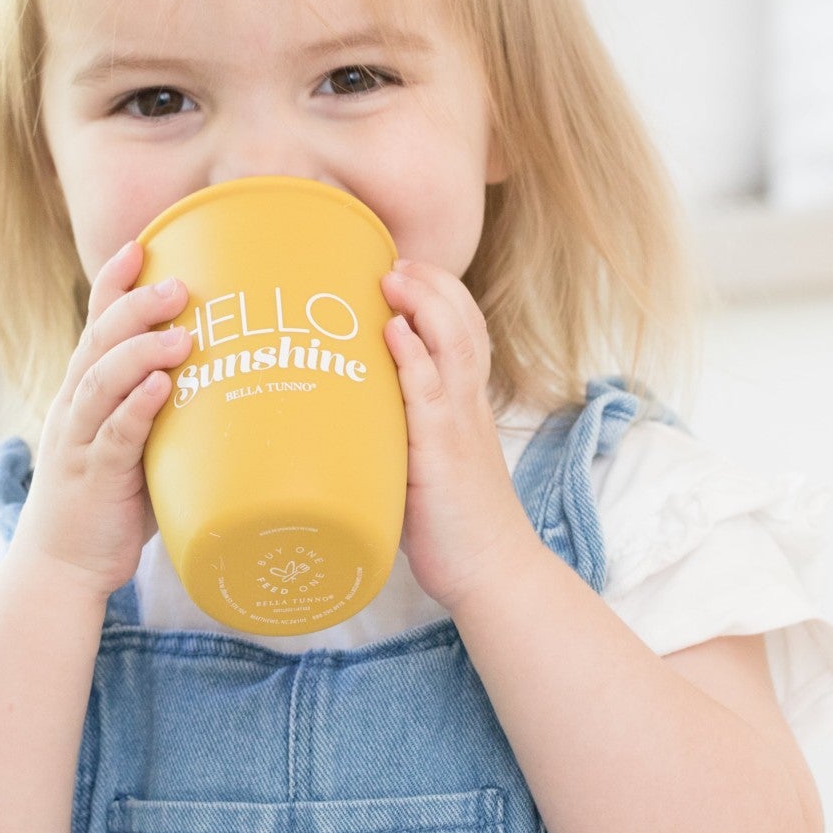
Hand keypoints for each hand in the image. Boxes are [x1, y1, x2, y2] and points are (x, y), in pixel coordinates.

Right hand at [12, 237, 188, 600]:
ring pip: (102, 382)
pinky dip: (137, 408)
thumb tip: (236, 377)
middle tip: (177, 285)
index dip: (113, 284)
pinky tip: (162, 388)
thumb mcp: (136, 444)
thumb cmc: (111, 502)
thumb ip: (168, 410)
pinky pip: (114, 436)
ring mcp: (80, 442)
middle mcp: (76, 408)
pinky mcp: (93, 480)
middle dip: (135, 307)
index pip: (94, 325)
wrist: (63, 566)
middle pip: (98, 342)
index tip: (140, 245)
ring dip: (139, 352)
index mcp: (85, 394)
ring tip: (180, 333)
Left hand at [379, 257, 540, 612]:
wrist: (491, 573)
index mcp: (467, 405)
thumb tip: (341, 409)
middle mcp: (468, 406)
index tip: (407, 268)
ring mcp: (457, 427)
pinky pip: (430, 395)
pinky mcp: (440, 455)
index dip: (440, 294)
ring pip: (453, 346)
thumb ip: (398, 430)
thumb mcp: (425, 463)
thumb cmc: (451, 523)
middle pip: (462, 323)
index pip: (466, 330)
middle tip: (394, 259)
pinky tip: (394, 333)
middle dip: (431, 284)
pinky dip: (414, 358)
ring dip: (424, 304)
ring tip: (393, 275)